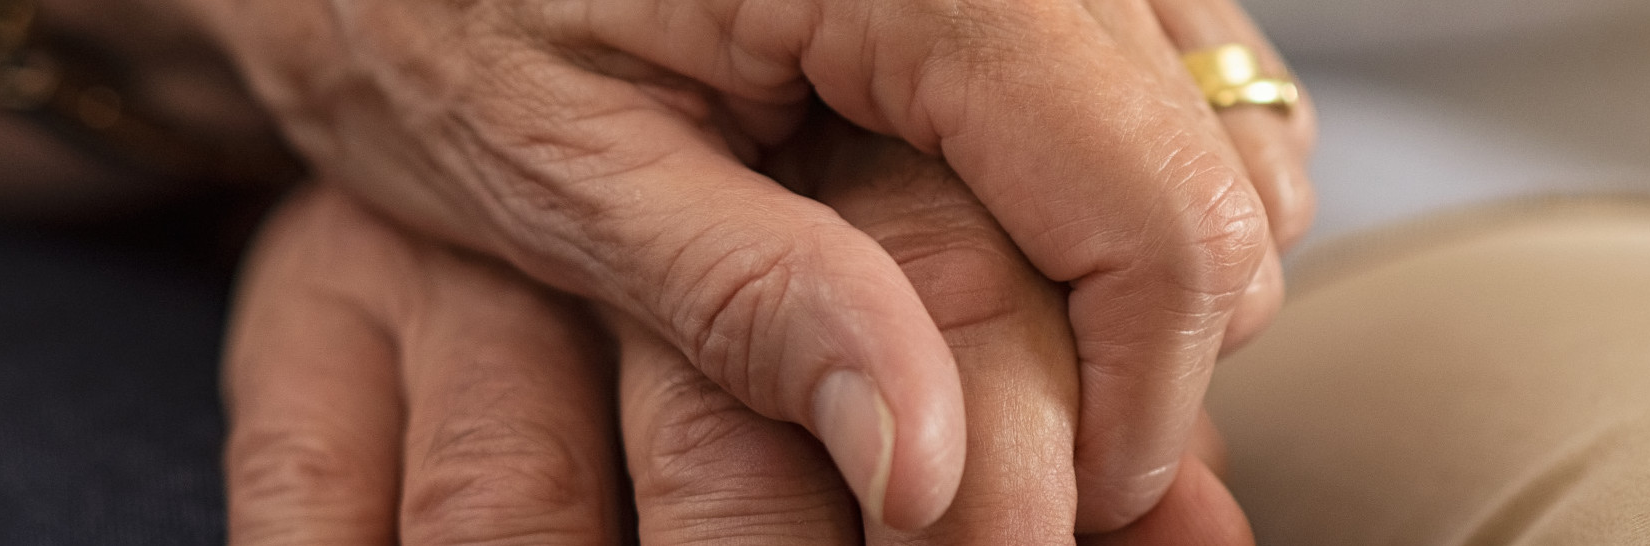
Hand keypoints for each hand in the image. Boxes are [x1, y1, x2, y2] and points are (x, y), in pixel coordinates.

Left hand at [186, 0, 1313, 529]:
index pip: (1147, 205)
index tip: (1034, 513)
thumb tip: (925, 467)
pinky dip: (1118, 180)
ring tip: (972, 348)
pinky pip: (1168, 64)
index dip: (1132, 395)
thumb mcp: (559, 172)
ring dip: (1139, 269)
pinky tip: (991, 237)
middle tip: (981, 460)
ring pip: (1218, 125)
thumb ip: (758, 303)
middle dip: (1140, 356)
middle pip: (1214, 177)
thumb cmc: (430, 0)